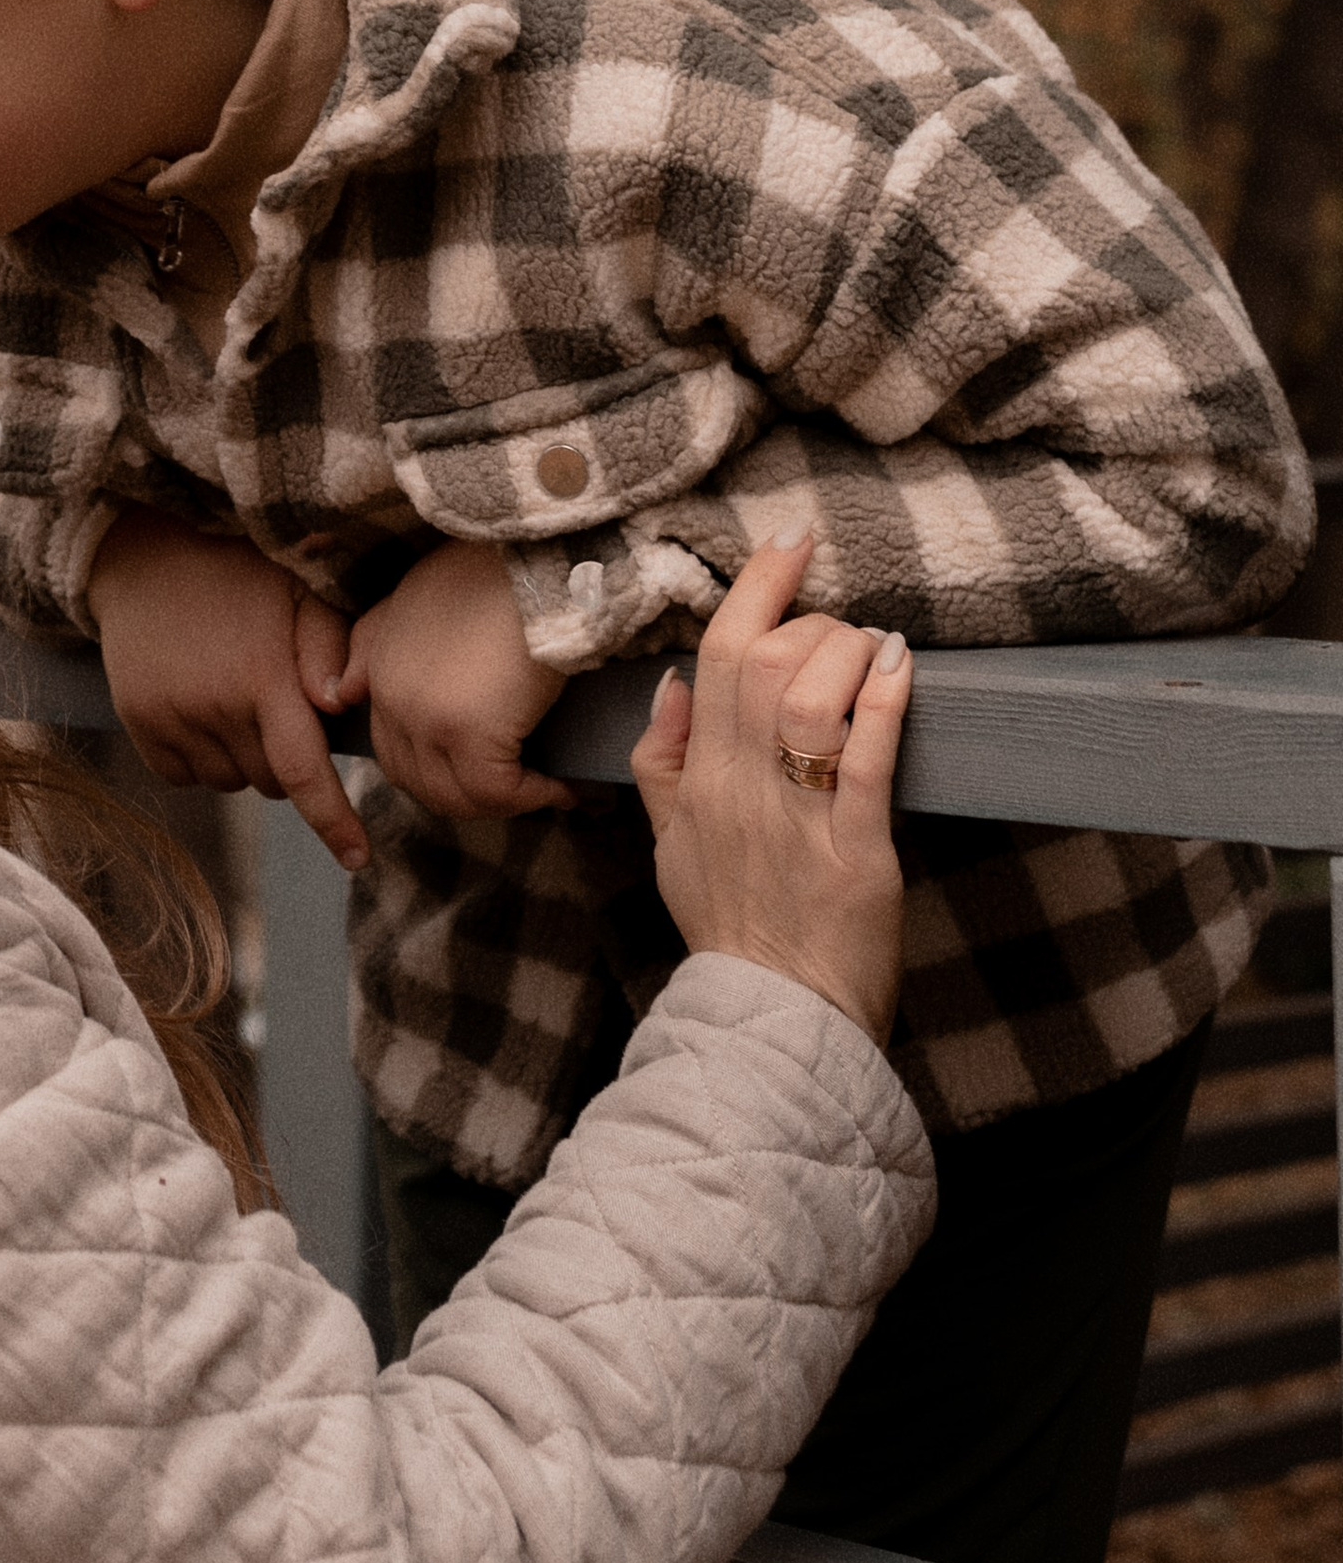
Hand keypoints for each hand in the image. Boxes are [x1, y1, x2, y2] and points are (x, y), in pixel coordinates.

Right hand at [87, 512, 369, 873]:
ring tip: (234, 698)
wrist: (145, 553)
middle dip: (285, 760)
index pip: (304, 774)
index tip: (358, 858)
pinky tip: (200, 710)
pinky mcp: (138, 723)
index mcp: (264, 677)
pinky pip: (182, 777)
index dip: (334, 822)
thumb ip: (330, 646)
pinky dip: (199, 760)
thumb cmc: (240, 571)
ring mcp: (171, 718)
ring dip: (243, 759)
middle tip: (277, 705)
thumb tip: (338, 707)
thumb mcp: (299, 591)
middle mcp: (215, 706)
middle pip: (270, 782)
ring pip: (229, 782)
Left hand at [297, 538, 572, 824]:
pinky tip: (561, 787)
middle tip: (518, 792)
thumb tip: (342, 695)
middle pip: (421, 783)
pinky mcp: (469, 732)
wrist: (532, 556)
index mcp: (379, 672)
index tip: (486, 774)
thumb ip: (372, 644)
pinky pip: (495, 792)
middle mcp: (393, 700)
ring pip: (457, 796)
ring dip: (503, 803)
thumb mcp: (412, 598)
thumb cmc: (491, 571)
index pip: (394, 753)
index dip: (440, 774)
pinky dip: (533, 796)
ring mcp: (427, 718)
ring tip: (546, 789)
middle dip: (469, 797)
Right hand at [627, 536, 911, 1046]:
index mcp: (697, 782)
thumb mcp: (671, 844)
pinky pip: (867, 759)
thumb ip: (662, 762)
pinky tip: (901, 667)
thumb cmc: (732, 929)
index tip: (789, 544)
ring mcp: (797, 820)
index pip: (712, 660)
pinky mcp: (856, 852)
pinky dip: (885, 701)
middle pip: (760, 665)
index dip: (754, 591)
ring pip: (810, 698)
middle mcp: (739, 791)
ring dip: (848, 653)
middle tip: (842, 626)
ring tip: (874, 649)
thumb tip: (672, 683)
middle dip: (810, 621)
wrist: (773, 1017)